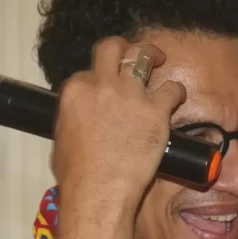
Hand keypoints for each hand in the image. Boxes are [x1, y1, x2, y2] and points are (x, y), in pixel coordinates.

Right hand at [52, 36, 186, 207]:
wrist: (98, 191)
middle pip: (113, 48)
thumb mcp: (62, 140)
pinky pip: (172, 89)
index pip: (88, 72)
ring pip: (143, 56)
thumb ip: (72, 120)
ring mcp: (130, 94)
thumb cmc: (77, 175)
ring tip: (158, 60)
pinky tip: (175, 98)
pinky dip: (175, 92)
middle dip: (124, 47)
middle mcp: (102, 85)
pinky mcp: (156, 110)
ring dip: (152, 55)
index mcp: (75, 91)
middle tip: (134, 54)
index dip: (99, 79)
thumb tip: (80, 122)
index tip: (106, 88)